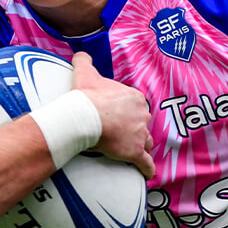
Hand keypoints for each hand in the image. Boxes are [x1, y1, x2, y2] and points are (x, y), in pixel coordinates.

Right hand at [71, 51, 155, 178]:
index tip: (117, 116)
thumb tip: (79, 53)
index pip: (135, 105)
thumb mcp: (85, 72)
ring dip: (141, 145)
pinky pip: (145, 163)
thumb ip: (84, 60)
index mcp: (134, 97)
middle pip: (142, 123)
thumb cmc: (87, 95)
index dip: (127, 111)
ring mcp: (140, 134)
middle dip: (136, 128)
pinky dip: (147, 168)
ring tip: (133, 151)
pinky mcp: (134, 152)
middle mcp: (141, 115)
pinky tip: (147, 174)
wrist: (85, 116)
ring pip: (146, 141)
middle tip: (122, 133)